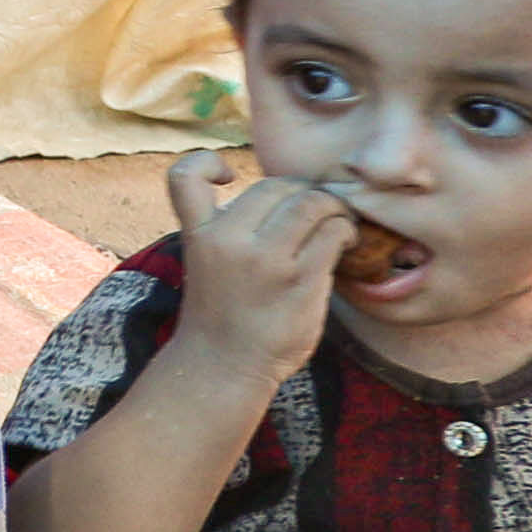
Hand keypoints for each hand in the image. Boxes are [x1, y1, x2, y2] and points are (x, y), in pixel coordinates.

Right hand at [166, 151, 351, 377]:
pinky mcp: (300, 278)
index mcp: (199, 235)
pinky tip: (347, 242)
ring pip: (311, 202)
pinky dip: (346, 230)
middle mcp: (228, 241)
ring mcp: (265, 259)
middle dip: (301, 192)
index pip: (184, 176)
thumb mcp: (207, 264)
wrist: (223, 369)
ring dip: (332, 207)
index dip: (206, 163)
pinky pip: (333, 232)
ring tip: (339, 223)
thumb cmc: (222, 317)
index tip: (228, 177)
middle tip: (314, 211)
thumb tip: (286, 196)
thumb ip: (232, 229)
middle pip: (274, 185)